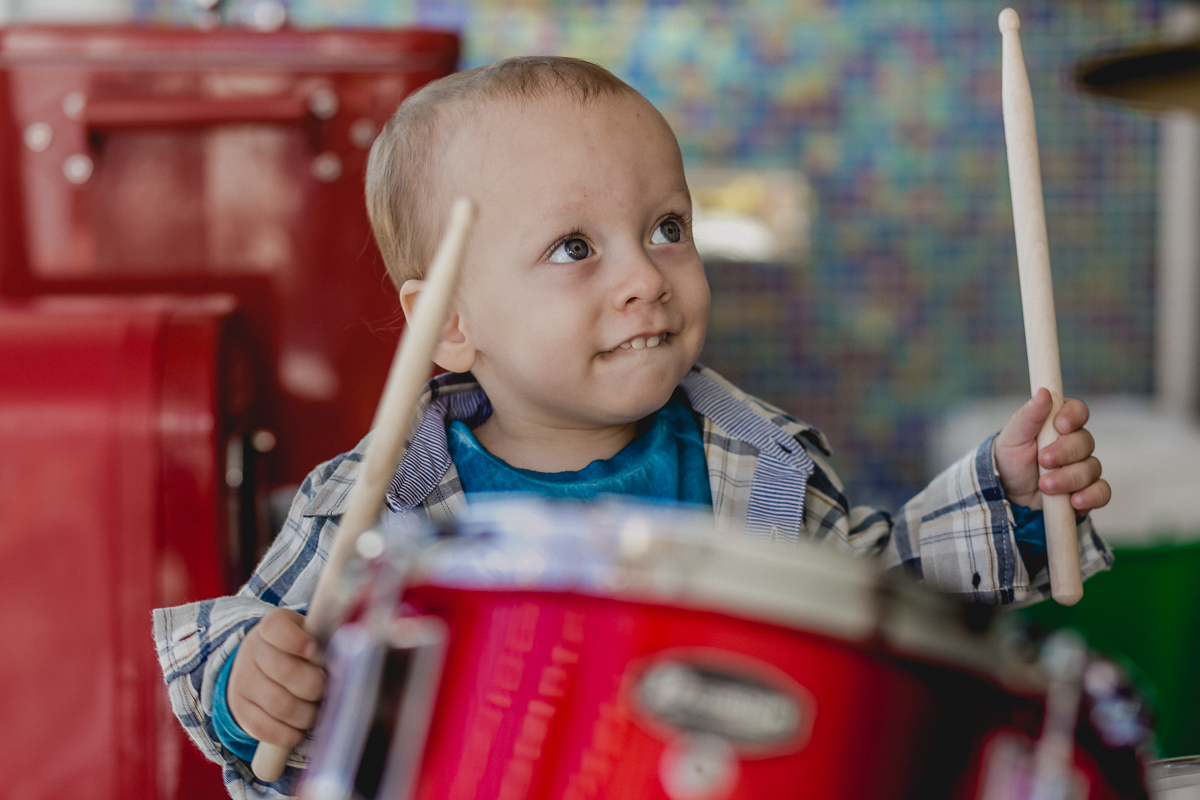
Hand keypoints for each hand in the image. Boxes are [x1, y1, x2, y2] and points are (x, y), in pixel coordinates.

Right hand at [227, 609, 325, 748]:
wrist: (262, 667)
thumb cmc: (300, 651)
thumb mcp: (312, 635)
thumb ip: (330, 641)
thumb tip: (349, 658)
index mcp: (273, 626)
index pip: (278, 629)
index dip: (297, 641)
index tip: (315, 650)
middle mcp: (253, 650)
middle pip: (286, 671)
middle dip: (314, 686)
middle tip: (326, 690)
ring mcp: (243, 680)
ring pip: (278, 704)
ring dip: (306, 714)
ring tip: (317, 711)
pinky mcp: (241, 709)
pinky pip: (265, 728)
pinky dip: (288, 733)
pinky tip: (300, 728)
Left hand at [994, 388, 1110, 513]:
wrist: (1008, 492)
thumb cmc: (1011, 459)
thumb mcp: (1012, 437)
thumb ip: (1028, 416)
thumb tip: (1043, 393)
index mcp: (1059, 423)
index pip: (1078, 411)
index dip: (1073, 416)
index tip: (1060, 424)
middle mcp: (1075, 443)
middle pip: (1085, 442)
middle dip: (1064, 453)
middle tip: (1043, 461)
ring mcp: (1083, 467)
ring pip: (1091, 468)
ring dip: (1069, 478)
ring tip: (1045, 486)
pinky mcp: (1086, 490)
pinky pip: (1101, 492)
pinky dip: (1091, 496)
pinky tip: (1075, 501)